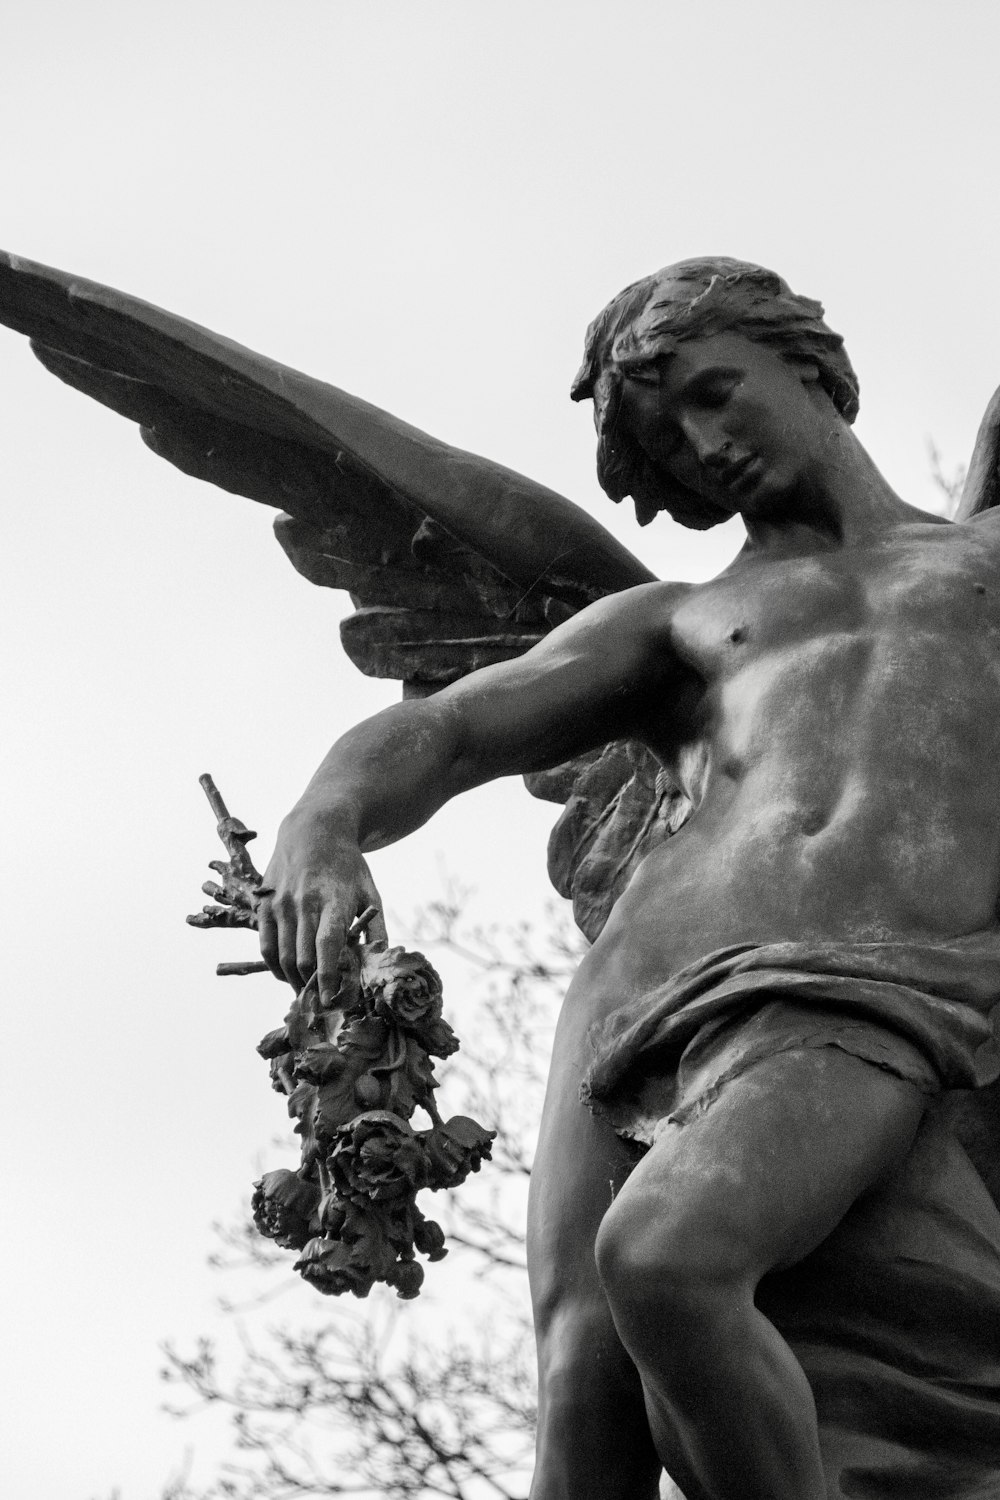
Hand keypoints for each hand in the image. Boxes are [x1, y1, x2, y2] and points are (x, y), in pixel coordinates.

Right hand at [256, 810, 387, 999]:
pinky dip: (276, 966)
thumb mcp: (370, 892)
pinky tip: (288, 974)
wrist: (313, 830)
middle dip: (311, 986)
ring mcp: (280, 903)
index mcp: (333, 899)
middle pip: (302, 957)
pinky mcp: (264, 904)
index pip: (327, 945)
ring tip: (307, 993)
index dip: (329, 976)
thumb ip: (375, 929)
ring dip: (294, 981)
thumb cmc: (347, 866)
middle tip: (322, 1004)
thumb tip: (379, 965)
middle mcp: (303, 902)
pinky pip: (266, 946)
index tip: (332, 1001)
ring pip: (282, 956)